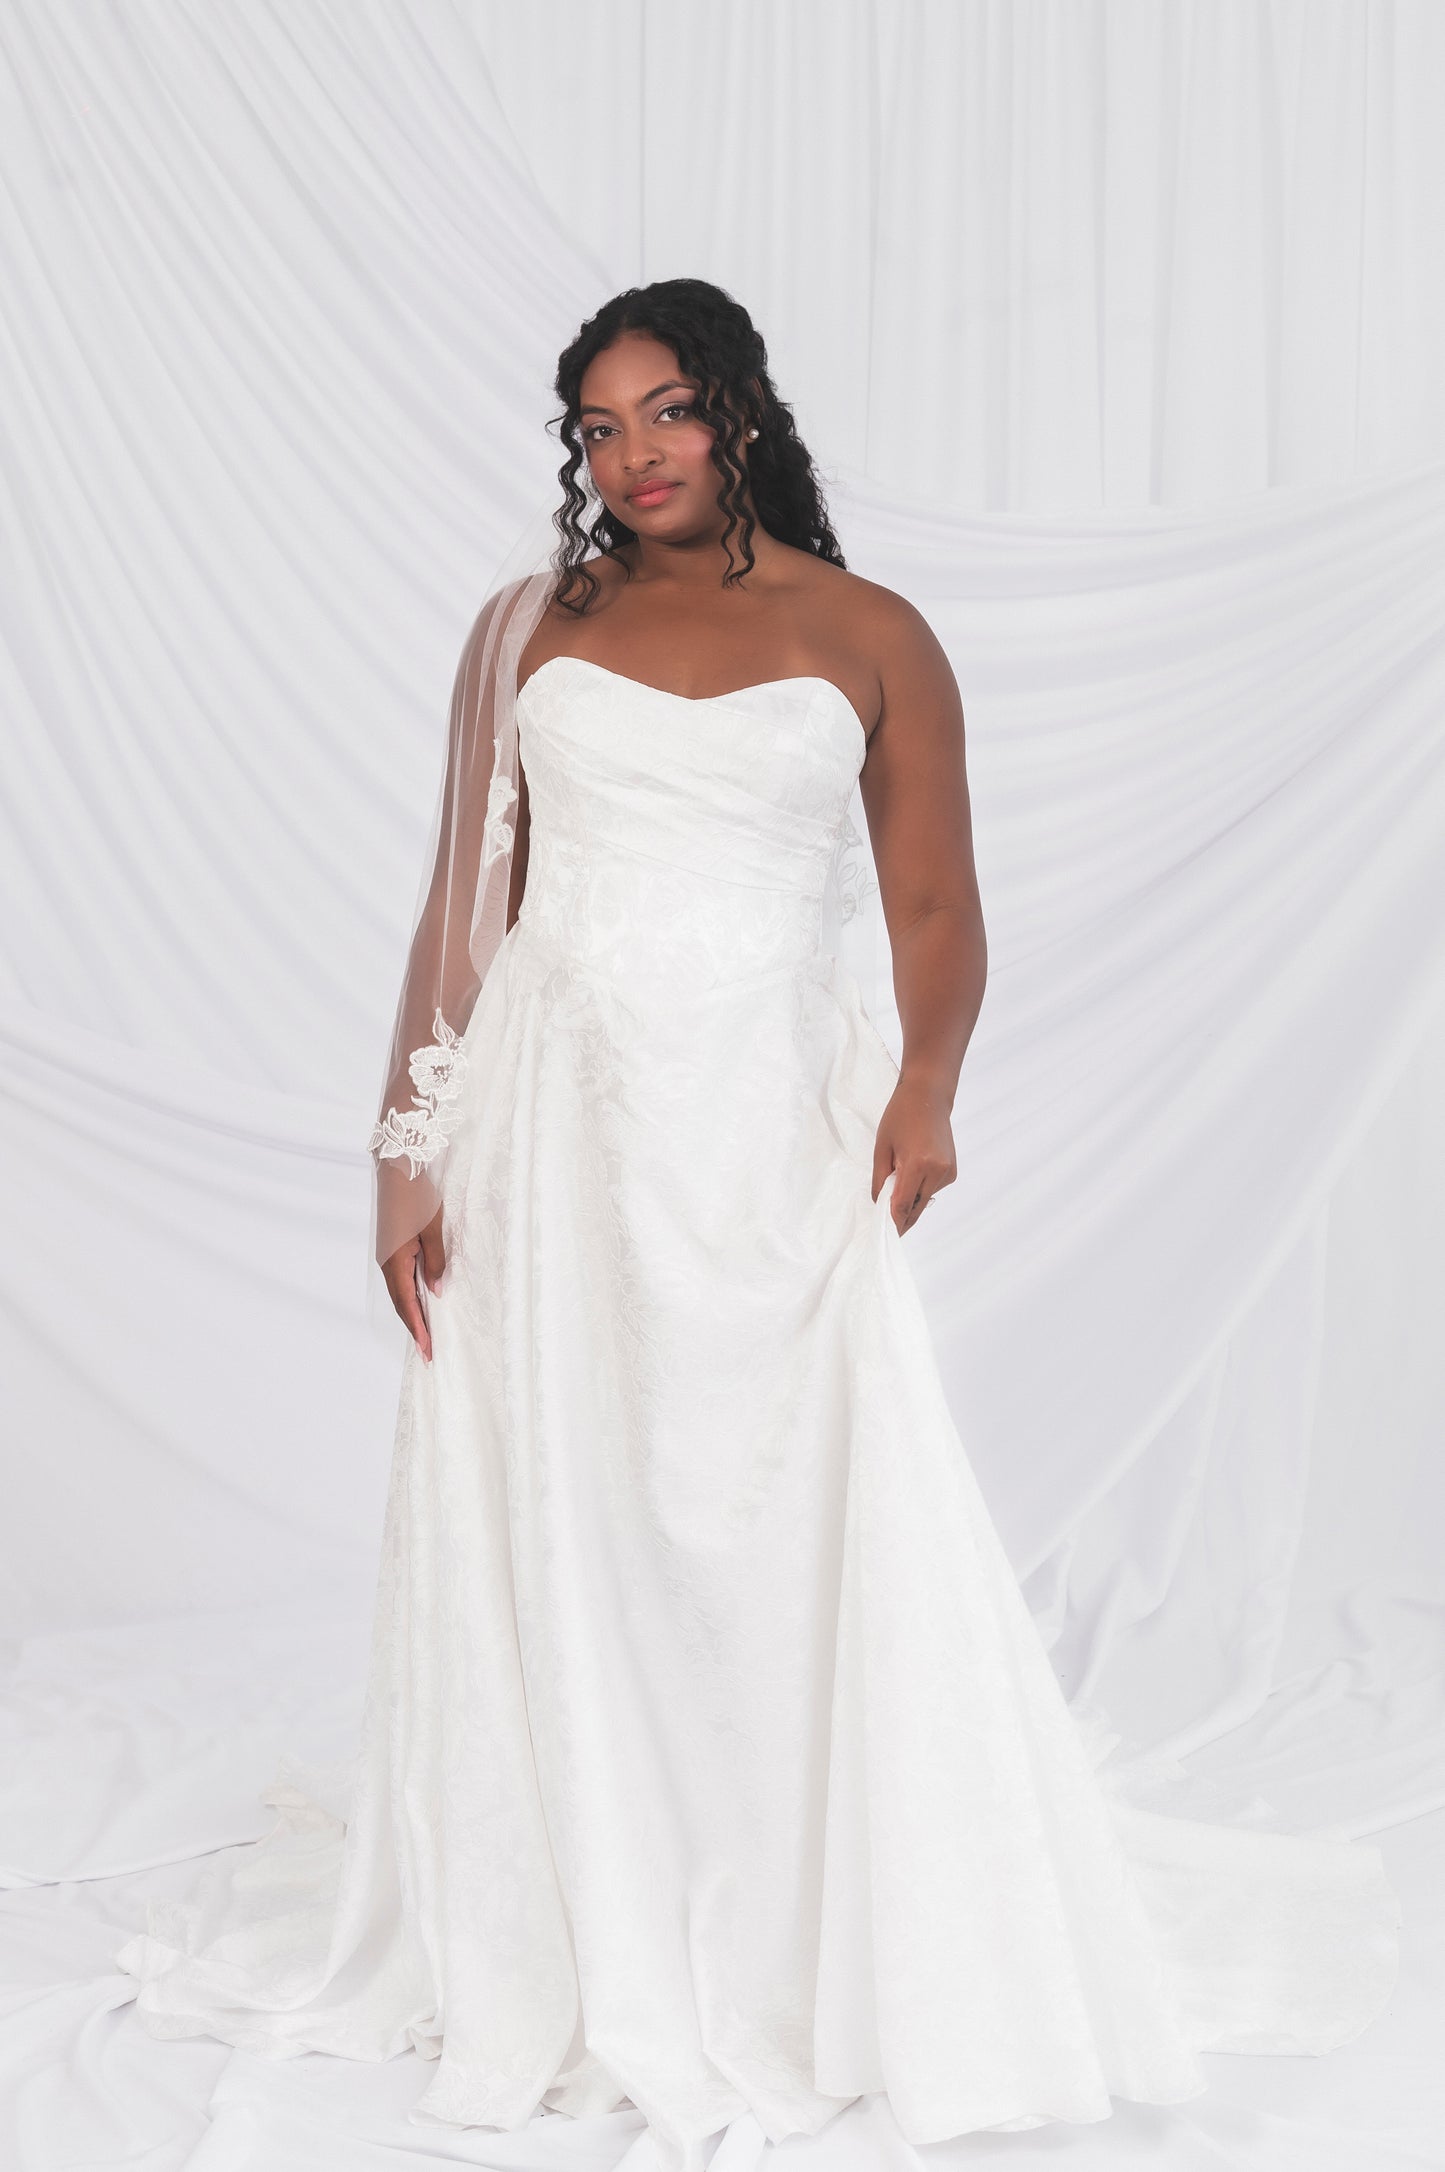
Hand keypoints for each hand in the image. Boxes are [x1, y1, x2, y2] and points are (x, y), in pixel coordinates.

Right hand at [382, 1204, 446, 1361]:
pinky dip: (408, 1296)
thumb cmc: (417, 1195)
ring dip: (411, 1314)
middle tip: (428, 1352)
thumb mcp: (433, 1229)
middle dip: (414, 1328)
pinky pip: (399, 1279)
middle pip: (400, 1303)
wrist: (397, 1167)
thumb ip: (435, 1262)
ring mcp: (387, 1255)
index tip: (427, 1349)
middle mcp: (387, 1262)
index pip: (407, 1303)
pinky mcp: (391, 1248)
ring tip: (425, 1334)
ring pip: (398, 1292)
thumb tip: (435, 1292)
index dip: (418, 1328)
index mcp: (396, 1261)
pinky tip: (419, 1302)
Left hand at [872, 1073, 956, 1234]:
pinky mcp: (953, 1172)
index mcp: (918, 1164)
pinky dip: (920, 1190)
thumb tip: (880, 1206)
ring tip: (898, 1180)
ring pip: (925, 1200)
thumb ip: (881, 1181)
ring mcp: (948, 1172)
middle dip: (901, 1219)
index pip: (903, 1205)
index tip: (884, 1235)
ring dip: (910, 1202)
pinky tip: (913, 1171)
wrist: (929, 1097)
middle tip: (888, 1230)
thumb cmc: (901, 1116)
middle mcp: (938, 1171)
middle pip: (917, 1209)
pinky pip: (932, 1190)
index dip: (893, 1223)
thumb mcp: (882, 1148)